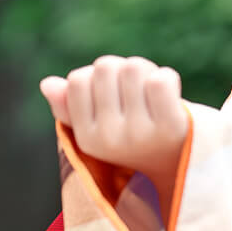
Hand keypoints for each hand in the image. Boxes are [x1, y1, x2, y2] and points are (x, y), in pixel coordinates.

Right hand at [41, 56, 187, 199]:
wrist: (183, 163)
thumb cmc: (138, 138)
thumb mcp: (101, 126)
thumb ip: (70, 107)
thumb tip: (48, 83)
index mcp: (87, 138)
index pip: (78, 79)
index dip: (98, 76)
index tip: (115, 91)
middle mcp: (109, 139)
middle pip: (105, 67)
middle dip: (123, 69)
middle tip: (138, 89)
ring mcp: (139, 134)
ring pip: (133, 68)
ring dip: (146, 70)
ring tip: (153, 91)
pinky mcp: (169, 127)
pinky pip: (159, 80)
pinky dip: (167, 77)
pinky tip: (171, 94)